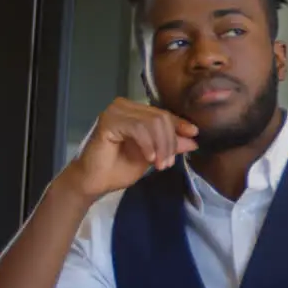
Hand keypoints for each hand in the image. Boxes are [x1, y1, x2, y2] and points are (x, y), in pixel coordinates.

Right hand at [58, 97, 198, 200]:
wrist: (93, 182)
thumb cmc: (118, 168)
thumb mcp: (152, 155)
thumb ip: (170, 144)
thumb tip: (194, 138)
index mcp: (135, 111)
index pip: (164, 114)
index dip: (180, 124)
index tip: (194, 135)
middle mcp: (125, 106)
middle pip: (161, 117)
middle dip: (170, 142)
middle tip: (168, 163)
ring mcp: (115, 111)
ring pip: (153, 122)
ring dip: (161, 145)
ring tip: (160, 164)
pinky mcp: (108, 120)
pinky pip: (138, 128)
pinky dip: (148, 144)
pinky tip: (149, 158)